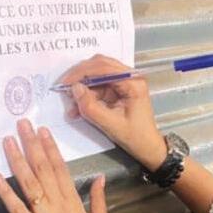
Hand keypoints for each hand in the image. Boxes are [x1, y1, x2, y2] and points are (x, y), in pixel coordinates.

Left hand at [0, 119, 113, 212]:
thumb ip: (99, 200)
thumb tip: (100, 178)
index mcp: (75, 203)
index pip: (61, 169)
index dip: (50, 148)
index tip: (43, 131)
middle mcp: (58, 205)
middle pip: (42, 170)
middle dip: (32, 145)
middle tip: (22, 124)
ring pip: (29, 184)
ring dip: (17, 161)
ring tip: (7, 141)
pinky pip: (16, 209)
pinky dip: (5, 192)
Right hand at [59, 54, 166, 170]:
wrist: (147, 146)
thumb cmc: (135, 137)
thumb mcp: (110, 125)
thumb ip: (91, 107)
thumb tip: (75, 89)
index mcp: (133, 83)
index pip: (103, 68)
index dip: (82, 73)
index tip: (66, 83)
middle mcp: (130, 77)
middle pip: (100, 65)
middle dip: (80, 76)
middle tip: (65, 88)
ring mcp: (125, 82)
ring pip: (97, 74)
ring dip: (83, 86)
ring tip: (72, 103)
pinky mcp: (119, 89)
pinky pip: (99, 85)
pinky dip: (88, 94)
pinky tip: (79, 107)